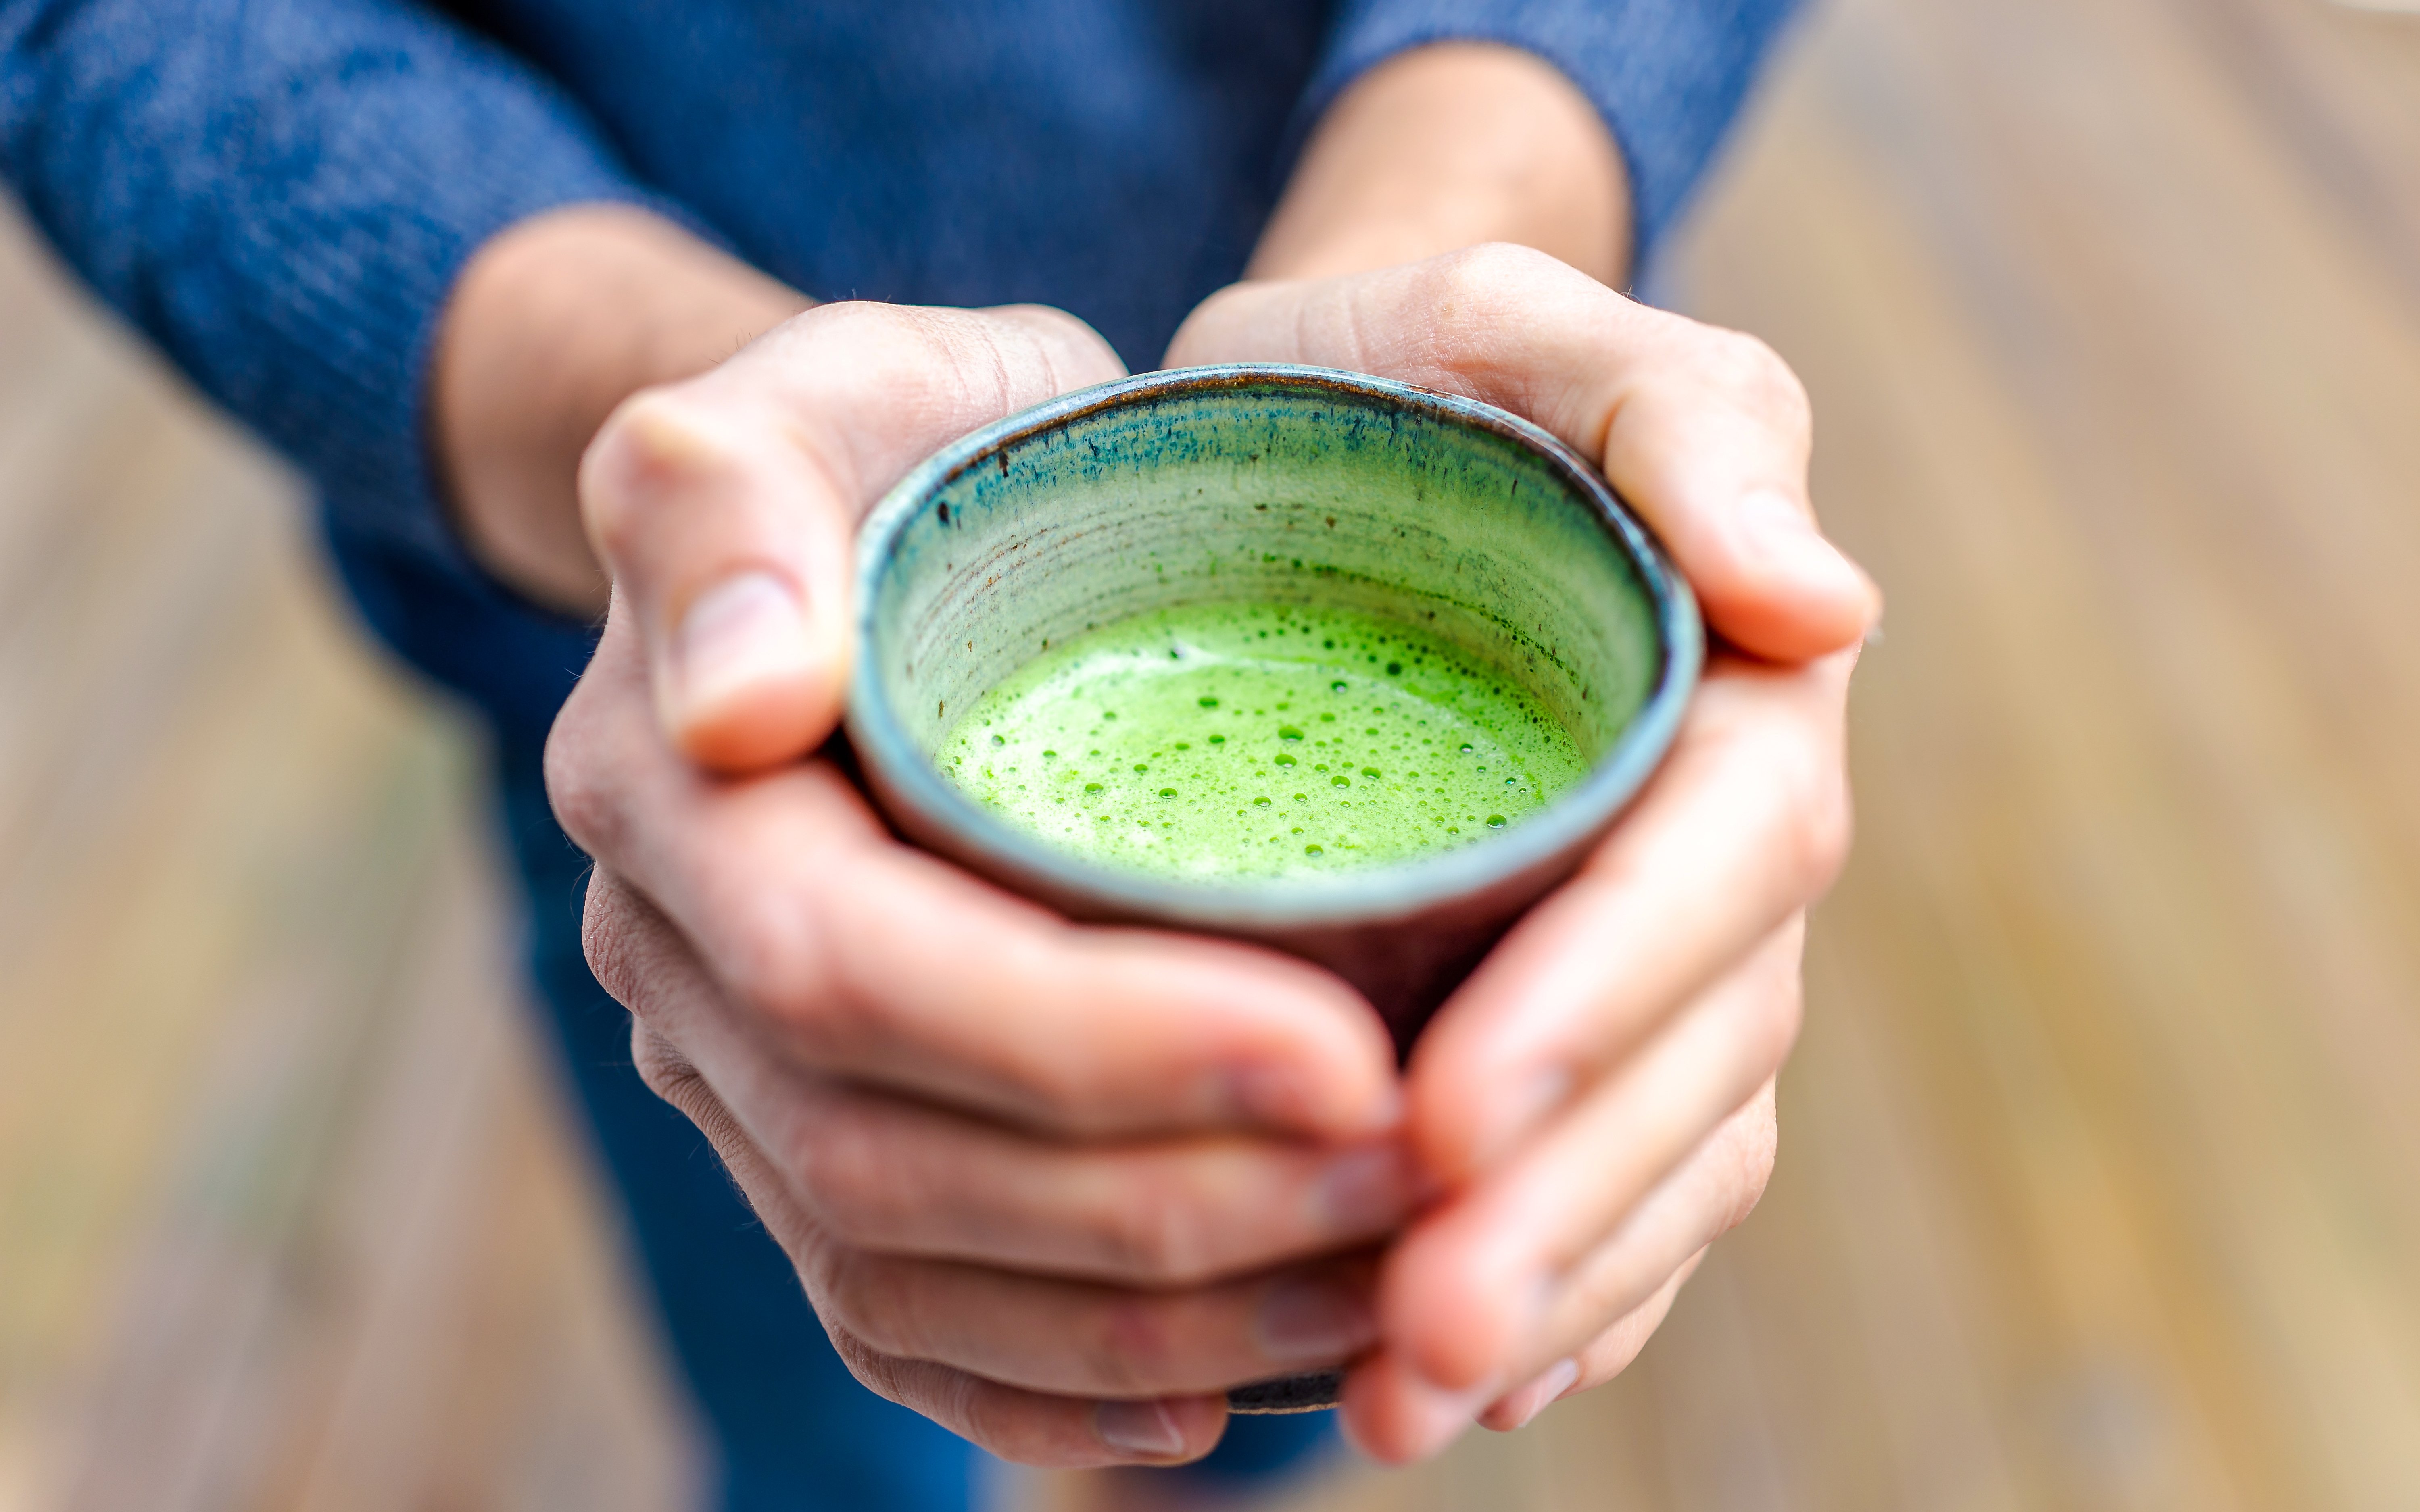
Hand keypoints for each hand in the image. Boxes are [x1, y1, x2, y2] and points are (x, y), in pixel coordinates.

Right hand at [548, 301, 1420, 1466]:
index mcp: (675, 801)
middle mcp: (683, 969)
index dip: (1096, 1042)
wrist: (905, 526)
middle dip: (1169, 1200)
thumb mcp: (836, 388)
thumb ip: (737, 500)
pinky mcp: (815, 1150)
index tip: (1345, 1050)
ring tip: (1389, 1282)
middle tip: (1423, 1177)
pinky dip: (1064, 1386)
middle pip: (894, 1166)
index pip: (858, 978)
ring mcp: (741, 1083)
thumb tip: (735, 703)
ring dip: (1159, 1315)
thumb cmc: (916, 439)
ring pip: (912, 1279)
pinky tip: (1228, 1389)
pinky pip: (910, 1327)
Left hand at [1166, 243, 1877, 1460]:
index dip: (1605, 996)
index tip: (1451, 1118)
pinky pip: (1611, 1184)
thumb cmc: (1411, 370)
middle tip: (1416, 1335)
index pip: (1719, 860)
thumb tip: (1823, 605)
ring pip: (1660, 1150)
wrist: (1316, 439)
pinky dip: (1559, 1292)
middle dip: (1566, 1199)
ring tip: (1402, 1403)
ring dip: (1548, 1290)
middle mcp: (1710, 843)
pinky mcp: (1566, 1016)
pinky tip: (1452, 1384)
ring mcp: (1649, 949)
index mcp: (1733, 688)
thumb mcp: (1523, 323)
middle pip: (1696, 1048)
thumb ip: (1684, 418)